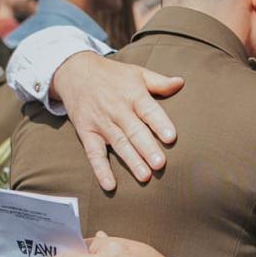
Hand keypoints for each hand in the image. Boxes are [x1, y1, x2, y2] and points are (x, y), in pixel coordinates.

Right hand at [52, 52, 184, 190]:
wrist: (74, 71)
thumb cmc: (112, 75)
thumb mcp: (137, 73)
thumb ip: (159, 82)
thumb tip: (181, 83)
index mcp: (133, 95)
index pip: (149, 110)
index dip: (160, 124)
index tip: (171, 137)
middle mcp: (117, 110)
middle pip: (134, 131)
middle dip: (147, 148)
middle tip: (160, 164)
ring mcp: (101, 122)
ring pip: (118, 144)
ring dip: (131, 161)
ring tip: (145, 176)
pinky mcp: (86, 132)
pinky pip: (93, 153)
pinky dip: (100, 169)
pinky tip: (110, 185)